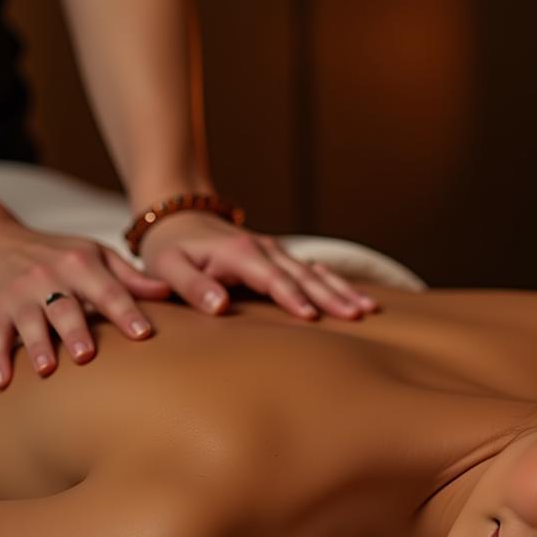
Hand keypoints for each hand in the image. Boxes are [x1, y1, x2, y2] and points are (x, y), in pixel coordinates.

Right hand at [0, 219, 172, 388]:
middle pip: (65, 307)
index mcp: (80, 264)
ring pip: (29, 322)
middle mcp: (48, 277)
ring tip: (47, 369)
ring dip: (37, 346)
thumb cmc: (54, 254)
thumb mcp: (93, 254)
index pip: (108, 290)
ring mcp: (17, 294)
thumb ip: (129, 277)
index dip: (125, 311)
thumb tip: (169, 292)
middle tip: (87, 356)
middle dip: (76, 331)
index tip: (142, 334)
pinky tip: (3, 382)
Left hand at [135, 210, 379, 320]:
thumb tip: (220, 306)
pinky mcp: (281, 258)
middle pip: (304, 275)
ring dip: (342, 289)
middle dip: (332, 295)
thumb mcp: (168, 268)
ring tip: (368, 308)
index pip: (272, 278)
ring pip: (315, 272)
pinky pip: (314, 271)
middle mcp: (265, 249)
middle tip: (358, 315)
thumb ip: (192, 286)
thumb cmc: (170, 251)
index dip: (292, 297)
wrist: (179, 218)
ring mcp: (276, 252)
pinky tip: (358, 296)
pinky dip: (337, 283)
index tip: (312, 317)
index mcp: (240, 253)